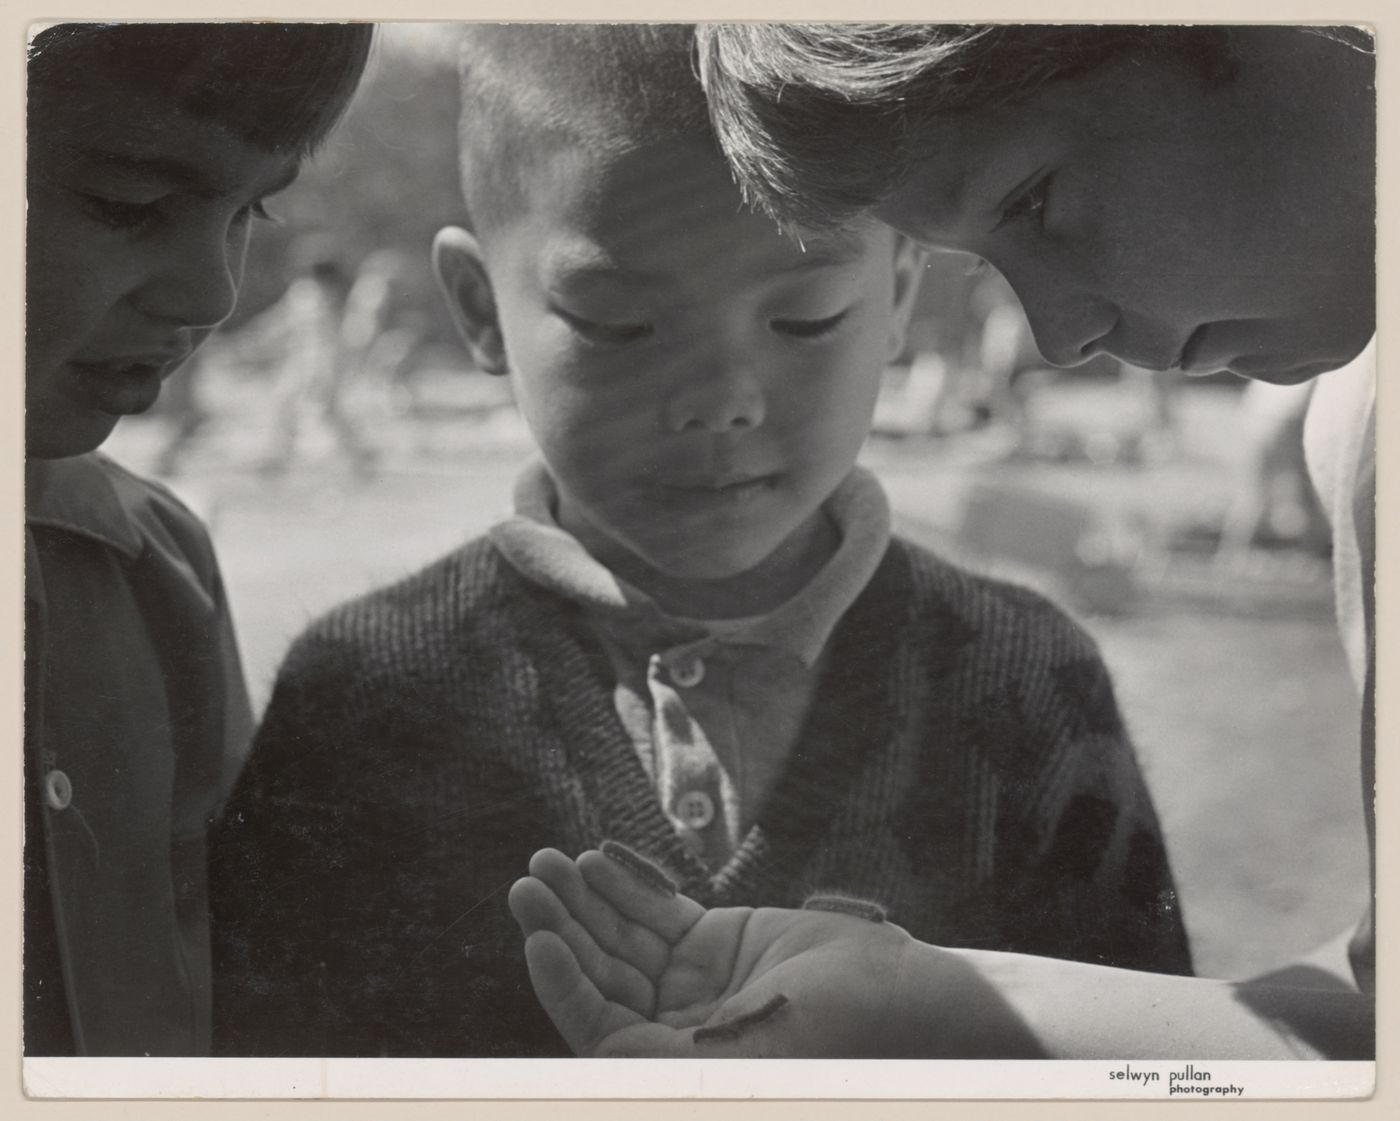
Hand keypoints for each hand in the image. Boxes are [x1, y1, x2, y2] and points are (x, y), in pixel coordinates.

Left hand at [509, 845, 1014, 1057]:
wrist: (896, 992)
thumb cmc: (831, 1033)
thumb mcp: (745, 1055)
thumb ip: (666, 1058)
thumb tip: (600, 1056)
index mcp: (673, 1068)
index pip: (597, 1026)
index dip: (563, 984)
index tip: (541, 939)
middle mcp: (672, 1030)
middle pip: (601, 973)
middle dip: (564, 927)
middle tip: (529, 883)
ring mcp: (691, 983)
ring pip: (621, 937)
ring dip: (584, 900)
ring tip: (548, 862)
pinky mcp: (713, 941)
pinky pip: (656, 911)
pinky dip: (625, 887)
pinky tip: (595, 861)